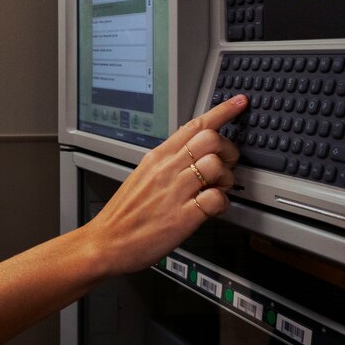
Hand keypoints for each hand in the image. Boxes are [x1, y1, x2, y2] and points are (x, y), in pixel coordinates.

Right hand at [81, 95, 246, 276]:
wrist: (106, 241)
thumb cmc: (124, 213)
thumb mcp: (142, 175)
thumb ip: (167, 162)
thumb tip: (191, 152)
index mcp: (157, 157)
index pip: (194, 124)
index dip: (222, 111)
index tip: (239, 103)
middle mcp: (167, 170)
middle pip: (210, 139)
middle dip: (229, 150)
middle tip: (226, 164)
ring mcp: (175, 192)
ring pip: (216, 166)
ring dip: (227, 178)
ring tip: (218, 189)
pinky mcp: (182, 217)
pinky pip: (216, 200)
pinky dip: (223, 203)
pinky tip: (213, 208)